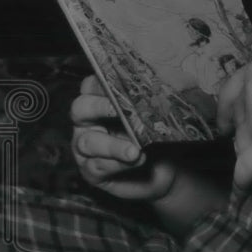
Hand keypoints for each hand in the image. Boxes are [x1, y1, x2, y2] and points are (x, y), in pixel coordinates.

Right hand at [71, 75, 176, 200]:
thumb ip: (157, 99)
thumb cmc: (161, 134)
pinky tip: (135, 160)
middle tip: (118, 109)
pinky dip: (118, 163)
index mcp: (102, 99)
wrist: (169, 170)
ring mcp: (87, 146)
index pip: (93, 83)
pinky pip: (97, 166)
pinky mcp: (91, 171)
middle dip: (98, 107)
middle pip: (80, 108)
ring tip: (134, 150)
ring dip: (112, 145)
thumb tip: (170, 83)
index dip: (102, 80)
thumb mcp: (162, 114)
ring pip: (88, 142)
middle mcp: (89, 121)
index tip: (119, 81)